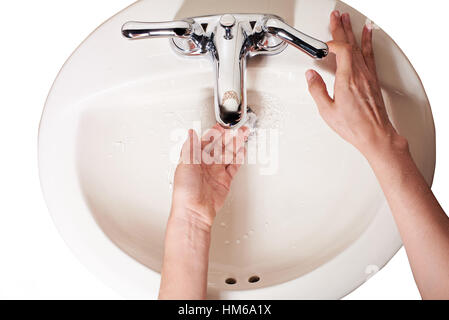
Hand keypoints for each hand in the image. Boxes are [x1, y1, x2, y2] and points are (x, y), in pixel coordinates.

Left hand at [171, 124, 248, 227]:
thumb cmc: (185, 191)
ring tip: (244, 135)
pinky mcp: (224, 181)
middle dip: (229, 137)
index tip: (222, 126)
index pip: (206, 142)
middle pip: (220, 147)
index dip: (215, 133)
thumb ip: (190, 147)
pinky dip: (239, 158)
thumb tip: (191, 132)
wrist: (194, 211)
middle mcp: (205, 165)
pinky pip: (233, 167)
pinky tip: (243, 151)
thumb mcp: (185, 164)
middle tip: (237, 128)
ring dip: (236, 144)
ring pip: (228, 154)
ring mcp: (216, 172)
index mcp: (194, 159)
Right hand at [306, 11, 407, 160]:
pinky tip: (368, 33)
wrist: (375, 134)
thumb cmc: (354, 126)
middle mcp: (359, 74)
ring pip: (360, 46)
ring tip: (347, 19)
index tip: (322, 45)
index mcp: (347, 80)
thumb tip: (311, 75)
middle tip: (335, 16)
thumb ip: (317, 90)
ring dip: (352, 31)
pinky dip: (368, 41)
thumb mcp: (327, 110)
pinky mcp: (373, 79)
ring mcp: (368, 76)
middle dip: (341, 28)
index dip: (331, 43)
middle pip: (350, 43)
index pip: (341, 50)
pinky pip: (370, 55)